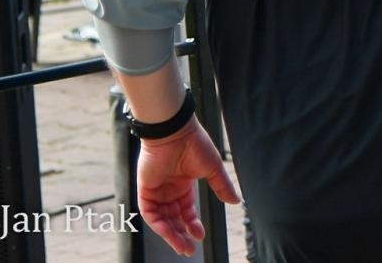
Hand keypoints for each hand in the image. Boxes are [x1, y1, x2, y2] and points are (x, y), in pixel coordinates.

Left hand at [135, 120, 240, 256]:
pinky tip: (170, 233)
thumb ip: (222, 186)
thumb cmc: (195, 145)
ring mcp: (157, 191)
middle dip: (181, 235)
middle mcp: (169, 190)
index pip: (187, 211)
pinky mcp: (146, 191)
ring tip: (182, 247)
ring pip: (162, 220)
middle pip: (174, 219)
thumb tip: (236, 201)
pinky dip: (159, 225)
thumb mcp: (213, 169)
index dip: (193, 224)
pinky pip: (150, 214)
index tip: (201, 235)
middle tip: (189, 249)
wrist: (175, 132)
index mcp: (184, 185)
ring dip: (171, 235)